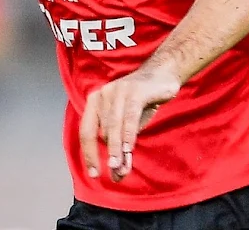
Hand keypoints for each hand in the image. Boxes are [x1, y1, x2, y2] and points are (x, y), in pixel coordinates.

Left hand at [78, 64, 181, 181]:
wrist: (162, 74)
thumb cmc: (141, 102)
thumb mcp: (130, 126)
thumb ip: (122, 148)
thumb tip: (118, 174)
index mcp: (95, 102)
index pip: (86, 132)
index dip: (89, 154)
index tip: (93, 174)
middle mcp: (103, 94)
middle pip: (102, 131)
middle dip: (107, 153)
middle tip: (113, 171)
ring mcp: (118, 91)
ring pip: (114, 125)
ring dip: (117, 148)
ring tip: (119, 166)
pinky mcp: (135, 91)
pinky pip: (129, 116)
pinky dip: (129, 134)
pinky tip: (130, 149)